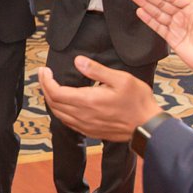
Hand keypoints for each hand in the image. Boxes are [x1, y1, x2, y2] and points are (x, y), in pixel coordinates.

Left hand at [39, 58, 161, 140]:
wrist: (147, 126)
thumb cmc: (138, 102)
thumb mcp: (121, 79)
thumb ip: (96, 70)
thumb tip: (78, 61)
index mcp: (88, 101)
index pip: (56, 92)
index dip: (46, 81)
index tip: (44, 70)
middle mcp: (83, 116)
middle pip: (53, 103)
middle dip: (45, 88)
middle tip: (44, 75)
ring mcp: (86, 126)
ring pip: (58, 114)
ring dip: (51, 100)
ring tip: (50, 87)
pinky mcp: (90, 132)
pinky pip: (67, 122)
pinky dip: (60, 111)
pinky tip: (63, 104)